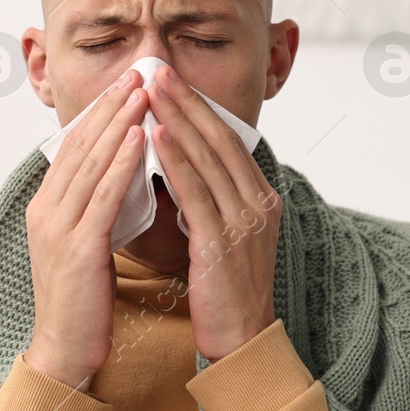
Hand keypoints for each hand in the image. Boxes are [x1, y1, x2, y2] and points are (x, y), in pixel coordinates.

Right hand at [24, 68, 149, 387]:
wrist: (65, 351)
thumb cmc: (83, 301)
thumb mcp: (84, 244)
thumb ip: (94, 208)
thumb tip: (119, 175)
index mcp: (46, 208)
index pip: (74, 148)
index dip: (100, 113)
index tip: (126, 85)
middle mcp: (45, 211)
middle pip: (80, 146)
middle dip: (110, 107)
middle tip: (138, 73)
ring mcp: (58, 228)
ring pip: (91, 163)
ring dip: (119, 123)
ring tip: (143, 92)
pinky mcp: (78, 248)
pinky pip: (103, 195)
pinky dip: (122, 163)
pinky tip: (142, 138)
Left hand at [145, 64, 280, 361]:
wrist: (243, 341)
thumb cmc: (226, 293)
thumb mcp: (223, 236)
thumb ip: (210, 201)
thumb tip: (180, 169)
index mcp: (260, 199)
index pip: (226, 141)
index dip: (198, 107)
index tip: (170, 80)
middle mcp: (258, 203)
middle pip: (219, 139)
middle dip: (186, 101)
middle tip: (158, 69)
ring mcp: (244, 221)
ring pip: (207, 158)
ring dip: (176, 120)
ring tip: (150, 91)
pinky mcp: (223, 242)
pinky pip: (196, 191)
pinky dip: (175, 160)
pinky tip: (155, 136)